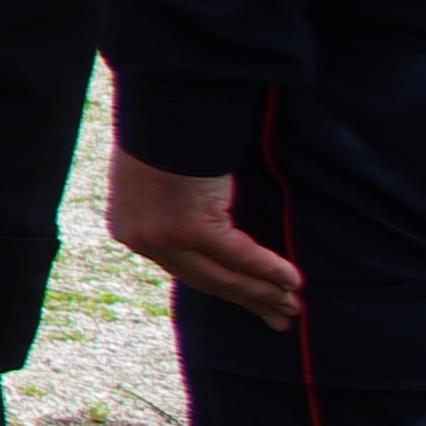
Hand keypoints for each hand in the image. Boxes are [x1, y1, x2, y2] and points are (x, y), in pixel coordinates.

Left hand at [110, 149, 303, 329]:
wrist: (164, 108)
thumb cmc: (168, 136)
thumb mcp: (163, 182)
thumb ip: (179, 213)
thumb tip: (210, 233)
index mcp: (132, 230)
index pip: (184, 269)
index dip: (224, 287)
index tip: (251, 301)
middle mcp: (143, 240)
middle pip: (205, 281)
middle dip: (249, 299)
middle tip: (281, 316)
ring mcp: (164, 237)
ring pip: (223, 276)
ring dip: (264, 292)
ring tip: (293, 306)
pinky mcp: (188, 228)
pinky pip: (239, 256)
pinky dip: (270, 270)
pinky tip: (293, 280)